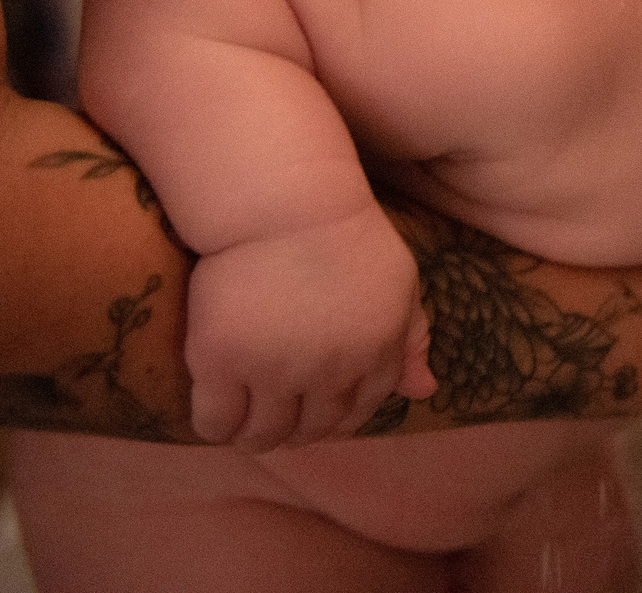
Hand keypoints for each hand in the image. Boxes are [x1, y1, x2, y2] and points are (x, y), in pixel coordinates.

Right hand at [184, 208, 434, 451]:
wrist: (284, 205)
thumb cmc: (345, 237)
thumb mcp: (398, 283)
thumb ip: (411, 338)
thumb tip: (425, 391)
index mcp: (378, 352)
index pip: (358, 412)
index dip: (335, 419)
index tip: (315, 412)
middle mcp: (330, 370)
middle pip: (310, 430)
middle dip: (295, 430)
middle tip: (276, 416)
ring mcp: (274, 369)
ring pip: (263, 435)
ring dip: (255, 435)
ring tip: (245, 419)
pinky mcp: (220, 362)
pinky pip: (216, 423)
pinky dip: (217, 427)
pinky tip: (216, 410)